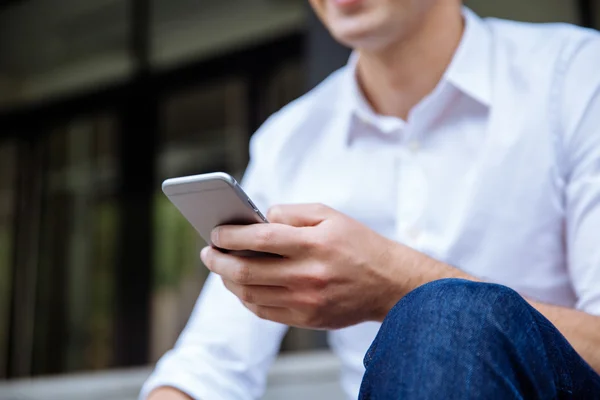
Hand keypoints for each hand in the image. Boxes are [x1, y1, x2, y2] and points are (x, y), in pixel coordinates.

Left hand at [200, 204, 436, 328]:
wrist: (389, 283)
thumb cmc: (358, 244)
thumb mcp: (330, 216)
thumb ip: (292, 213)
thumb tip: (260, 218)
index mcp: (314, 244)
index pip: (260, 239)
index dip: (231, 235)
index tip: (215, 233)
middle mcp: (308, 275)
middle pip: (247, 271)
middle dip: (219, 262)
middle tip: (208, 253)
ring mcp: (306, 300)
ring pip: (251, 294)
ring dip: (228, 281)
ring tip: (222, 269)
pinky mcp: (307, 318)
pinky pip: (265, 311)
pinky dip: (247, 298)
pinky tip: (242, 287)